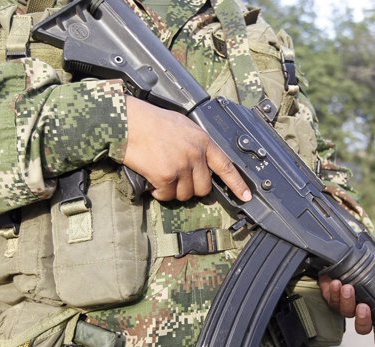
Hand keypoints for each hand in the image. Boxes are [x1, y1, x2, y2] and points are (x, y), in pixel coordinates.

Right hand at [122, 96, 251, 201]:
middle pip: (204, 188)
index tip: (245, 196)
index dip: (237, 184)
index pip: (226, 166)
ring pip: (185, 195)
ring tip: (162, 176)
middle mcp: (195, 154)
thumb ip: (197, 144)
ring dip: (173, 191)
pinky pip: (167, 196)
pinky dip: (159, 193)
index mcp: (203, 141)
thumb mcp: (184, 126)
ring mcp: (181, 166)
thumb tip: (202, 164)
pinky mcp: (165, 176)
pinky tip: (152, 180)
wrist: (128, 122)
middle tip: (178, 180)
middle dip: (192, 189)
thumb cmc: (151, 122)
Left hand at [319, 261, 374, 346]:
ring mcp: (346, 303)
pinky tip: (335, 283)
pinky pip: (329, 299)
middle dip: (363, 319)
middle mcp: (361, 310)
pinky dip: (331, 292)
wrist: (350, 250)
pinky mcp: (331, 293)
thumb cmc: (374, 263)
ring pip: (344, 312)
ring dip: (345, 302)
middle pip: (362, 327)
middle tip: (363, 306)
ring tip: (346, 287)